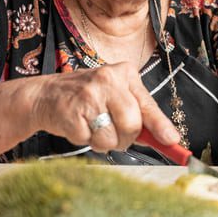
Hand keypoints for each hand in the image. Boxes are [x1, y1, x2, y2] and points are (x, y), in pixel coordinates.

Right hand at [26, 64, 179, 152]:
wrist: (45, 95)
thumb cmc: (87, 97)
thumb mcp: (117, 95)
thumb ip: (140, 114)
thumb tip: (166, 138)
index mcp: (124, 74)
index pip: (147, 104)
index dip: (160, 126)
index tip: (172, 140)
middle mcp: (108, 80)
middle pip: (132, 124)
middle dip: (126, 138)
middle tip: (114, 131)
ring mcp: (88, 96)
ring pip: (112, 138)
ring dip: (105, 142)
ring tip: (93, 126)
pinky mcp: (71, 114)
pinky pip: (90, 142)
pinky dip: (86, 140)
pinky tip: (79, 125)